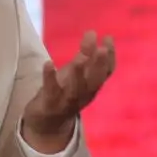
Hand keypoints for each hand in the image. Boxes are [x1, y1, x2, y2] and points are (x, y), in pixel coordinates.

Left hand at [21, 30, 116, 151]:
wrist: (46, 123)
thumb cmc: (63, 92)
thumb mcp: (75, 73)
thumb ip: (85, 54)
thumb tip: (92, 33)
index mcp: (92, 86)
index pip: (106, 72)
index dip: (110, 56)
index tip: (108, 38)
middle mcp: (84, 95)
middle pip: (95, 82)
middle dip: (100, 65)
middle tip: (102, 48)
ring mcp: (67, 102)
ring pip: (76, 90)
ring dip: (79, 74)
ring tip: (81, 57)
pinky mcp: (50, 105)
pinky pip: (51, 92)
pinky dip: (49, 78)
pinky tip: (48, 63)